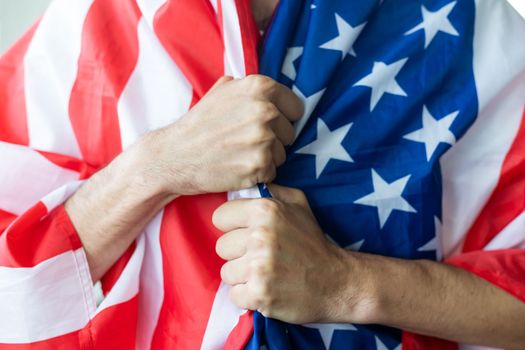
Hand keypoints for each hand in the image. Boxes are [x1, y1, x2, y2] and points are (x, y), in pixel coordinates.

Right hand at [135, 75, 303, 195]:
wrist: (174, 156)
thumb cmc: (198, 125)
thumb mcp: (221, 91)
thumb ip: (249, 87)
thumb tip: (272, 90)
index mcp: (260, 87)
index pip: (295, 107)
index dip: (282, 118)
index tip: (265, 125)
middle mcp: (266, 110)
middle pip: (289, 132)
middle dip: (273, 139)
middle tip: (244, 142)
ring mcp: (264, 139)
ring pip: (282, 154)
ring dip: (266, 158)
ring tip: (239, 154)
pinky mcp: (260, 165)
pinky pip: (273, 172)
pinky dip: (258, 174)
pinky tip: (237, 168)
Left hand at [212, 185, 359, 323]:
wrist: (335, 282)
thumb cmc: (313, 242)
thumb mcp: (298, 204)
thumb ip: (271, 191)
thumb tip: (247, 184)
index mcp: (265, 210)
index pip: (220, 217)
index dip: (232, 227)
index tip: (247, 235)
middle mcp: (260, 236)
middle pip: (221, 246)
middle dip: (238, 254)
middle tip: (261, 258)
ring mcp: (258, 266)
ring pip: (226, 272)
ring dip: (242, 277)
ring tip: (265, 274)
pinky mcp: (259, 293)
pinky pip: (234, 295)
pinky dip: (248, 297)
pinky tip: (266, 290)